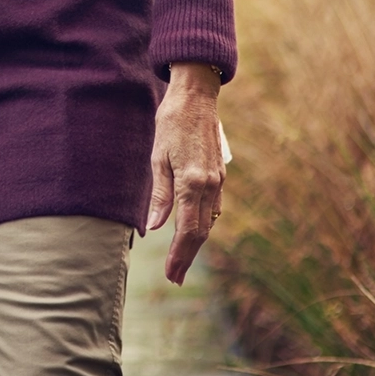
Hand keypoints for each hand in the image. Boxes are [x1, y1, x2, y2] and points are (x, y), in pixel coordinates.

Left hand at [147, 62, 223, 285]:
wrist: (196, 98)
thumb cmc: (171, 123)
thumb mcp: (158, 157)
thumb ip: (159, 194)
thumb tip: (155, 226)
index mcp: (193, 182)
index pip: (187, 230)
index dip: (179, 255)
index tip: (171, 274)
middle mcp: (210, 186)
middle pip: (201, 232)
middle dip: (187, 257)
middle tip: (175, 277)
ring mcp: (218, 182)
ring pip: (209, 222)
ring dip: (195, 244)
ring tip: (180, 261)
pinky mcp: (219, 176)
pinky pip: (213, 208)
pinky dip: (202, 225)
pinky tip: (192, 233)